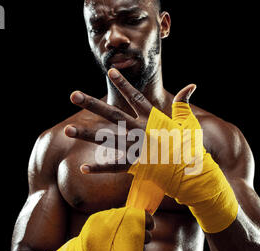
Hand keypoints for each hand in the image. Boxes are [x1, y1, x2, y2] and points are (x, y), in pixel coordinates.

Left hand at [65, 68, 195, 173]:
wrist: (191, 171)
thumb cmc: (190, 146)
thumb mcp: (188, 122)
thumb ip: (183, 104)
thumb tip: (191, 85)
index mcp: (153, 119)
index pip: (135, 97)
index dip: (123, 84)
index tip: (109, 71)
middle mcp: (140, 130)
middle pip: (111, 114)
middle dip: (92, 103)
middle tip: (73, 95)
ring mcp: (135, 147)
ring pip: (106, 139)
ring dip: (86, 134)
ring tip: (67, 129)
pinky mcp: (135, 165)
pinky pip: (113, 167)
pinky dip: (99, 168)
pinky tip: (83, 167)